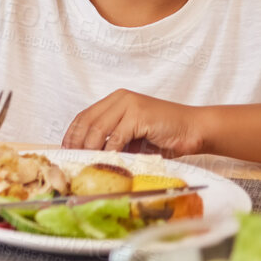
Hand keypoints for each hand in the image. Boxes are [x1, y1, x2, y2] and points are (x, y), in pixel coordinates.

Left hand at [62, 90, 207, 157]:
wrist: (194, 129)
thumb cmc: (165, 135)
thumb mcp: (133, 137)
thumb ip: (113, 140)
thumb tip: (90, 155)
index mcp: (116, 100)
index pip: (85, 115)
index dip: (72, 133)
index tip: (65, 149)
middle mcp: (120, 99)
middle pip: (88, 121)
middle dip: (77, 142)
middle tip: (71, 159)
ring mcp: (129, 105)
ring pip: (99, 128)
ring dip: (90, 148)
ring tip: (86, 162)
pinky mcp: (139, 115)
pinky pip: (117, 136)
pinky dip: (110, 151)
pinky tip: (107, 161)